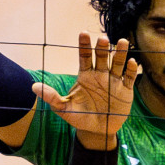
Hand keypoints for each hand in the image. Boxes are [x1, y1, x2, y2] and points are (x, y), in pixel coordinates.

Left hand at [32, 34, 138, 150]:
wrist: (97, 131)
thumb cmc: (80, 117)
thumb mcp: (64, 109)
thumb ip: (51, 97)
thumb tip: (33, 87)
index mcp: (85, 75)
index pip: (85, 56)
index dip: (84, 45)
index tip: (83, 33)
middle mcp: (100, 74)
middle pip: (102, 56)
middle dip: (103, 47)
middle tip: (103, 39)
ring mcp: (114, 81)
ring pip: (117, 63)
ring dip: (120, 53)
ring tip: (123, 42)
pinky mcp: (125, 89)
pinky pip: (129, 77)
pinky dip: (131, 69)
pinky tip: (131, 62)